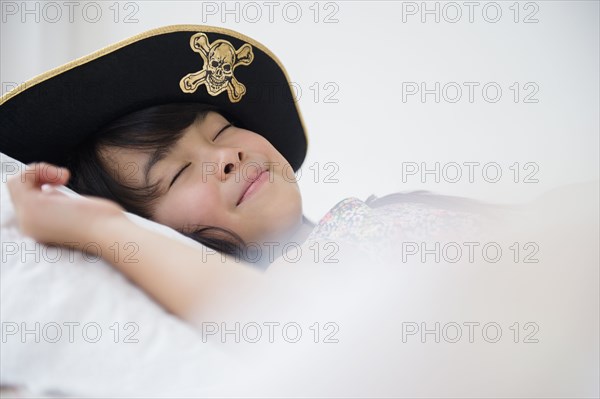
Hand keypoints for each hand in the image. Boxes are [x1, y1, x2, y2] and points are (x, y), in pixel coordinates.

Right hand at [7, 163, 125, 244]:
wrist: (112, 235)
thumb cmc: (105, 223)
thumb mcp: (76, 211)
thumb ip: (59, 203)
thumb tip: (49, 190)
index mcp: (40, 229)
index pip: (26, 200)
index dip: (39, 185)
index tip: (61, 183)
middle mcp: (30, 226)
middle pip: (19, 191)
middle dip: (39, 175)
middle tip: (64, 177)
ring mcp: (29, 219)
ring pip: (16, 183)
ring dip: (39, 171)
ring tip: (64, 176)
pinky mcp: (32, 209)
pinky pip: (20, 179)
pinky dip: (38, 169)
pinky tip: (63, 176)